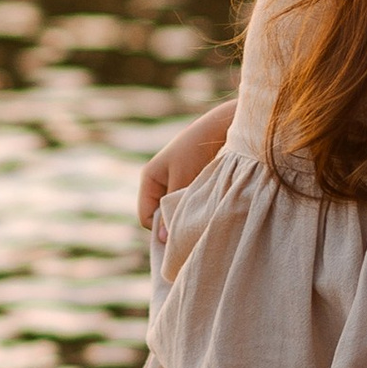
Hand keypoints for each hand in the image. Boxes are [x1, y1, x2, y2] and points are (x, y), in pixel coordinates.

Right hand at [139, 99, 235, 226]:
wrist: (220, 128)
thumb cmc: (197, 151)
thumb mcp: (183, 181)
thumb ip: (172, 209)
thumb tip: (163, 239)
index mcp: (149, 179)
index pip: (146, 218)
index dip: (160, 229)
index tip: (181, 232)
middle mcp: (158, 182)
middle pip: (159, 217)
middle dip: (173, 223)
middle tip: (193, 226)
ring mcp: (173, 183)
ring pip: (174, 212)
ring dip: (186, 216)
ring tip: (202, 214)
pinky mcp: (188, 183)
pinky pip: (185, 205)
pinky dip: (194, 209)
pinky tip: (207, 206)